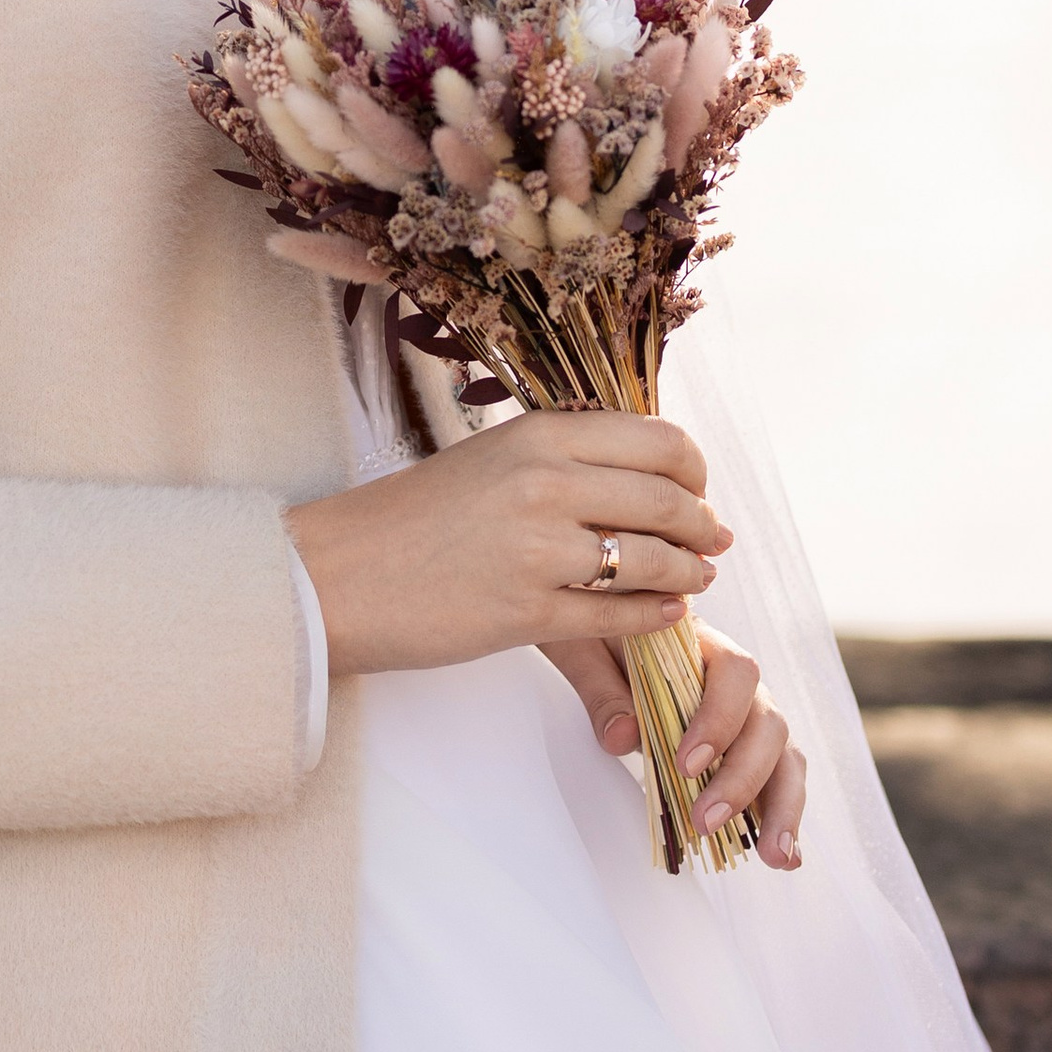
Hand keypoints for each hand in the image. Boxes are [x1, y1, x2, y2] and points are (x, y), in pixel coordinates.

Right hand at [284, 410, 728, 678]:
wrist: (341, 572)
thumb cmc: (414, 516)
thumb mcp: (491, 460)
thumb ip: (563, 458)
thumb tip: (648, 469)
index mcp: (536, 434)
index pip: (659, 440)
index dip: (693, 471)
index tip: (695, 490)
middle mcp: (544, 482)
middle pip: (669, 499)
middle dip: (703, 526)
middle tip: (711, 542)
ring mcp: (538, 549)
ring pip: (654, 560)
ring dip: (689, 575)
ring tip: (693, 580)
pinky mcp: (529, 613)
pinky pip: (622, 615)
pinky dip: (656, 617)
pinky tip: (664, 614)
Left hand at [542, 622, 808, 869]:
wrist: (601, 630)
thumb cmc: (600, 636)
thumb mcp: (587, 649)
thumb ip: (602, 689)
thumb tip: (623, 738)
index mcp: (703, 643)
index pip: (735, 672)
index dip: (719, 719)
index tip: (686, 763)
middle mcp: (738, 680)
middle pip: (768, 723)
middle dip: (743, 778)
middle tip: (706, 821)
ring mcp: (749, 715)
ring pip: (784, 756)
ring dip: (780, 807)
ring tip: (773, 857)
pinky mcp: (747, 748)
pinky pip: (778, 778)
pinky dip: (782, 815)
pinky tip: (783, 856)